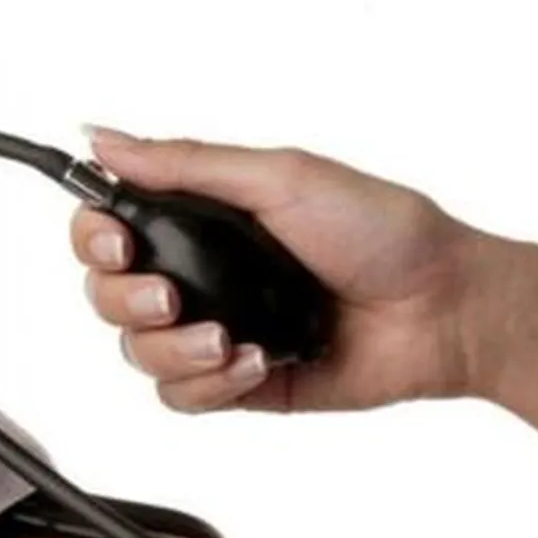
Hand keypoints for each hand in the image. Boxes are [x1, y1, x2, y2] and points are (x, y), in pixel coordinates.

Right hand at [70, 125, 528, 412]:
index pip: (110, 230)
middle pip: (110, 297)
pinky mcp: (240, 385)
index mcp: (204, 219)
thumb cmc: (383, 232)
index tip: (120, 243)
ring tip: (228, 340)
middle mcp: (203, 275)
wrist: (442, 308)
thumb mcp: (281, 178)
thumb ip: (187, 165)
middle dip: (128, 301)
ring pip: (139, 355)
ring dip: (174, 350)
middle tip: (172, 296)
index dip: (95, 240)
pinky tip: (257, 363)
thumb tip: (105, 140)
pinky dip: (212, 384)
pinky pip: (184, 397)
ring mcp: (218, 332)